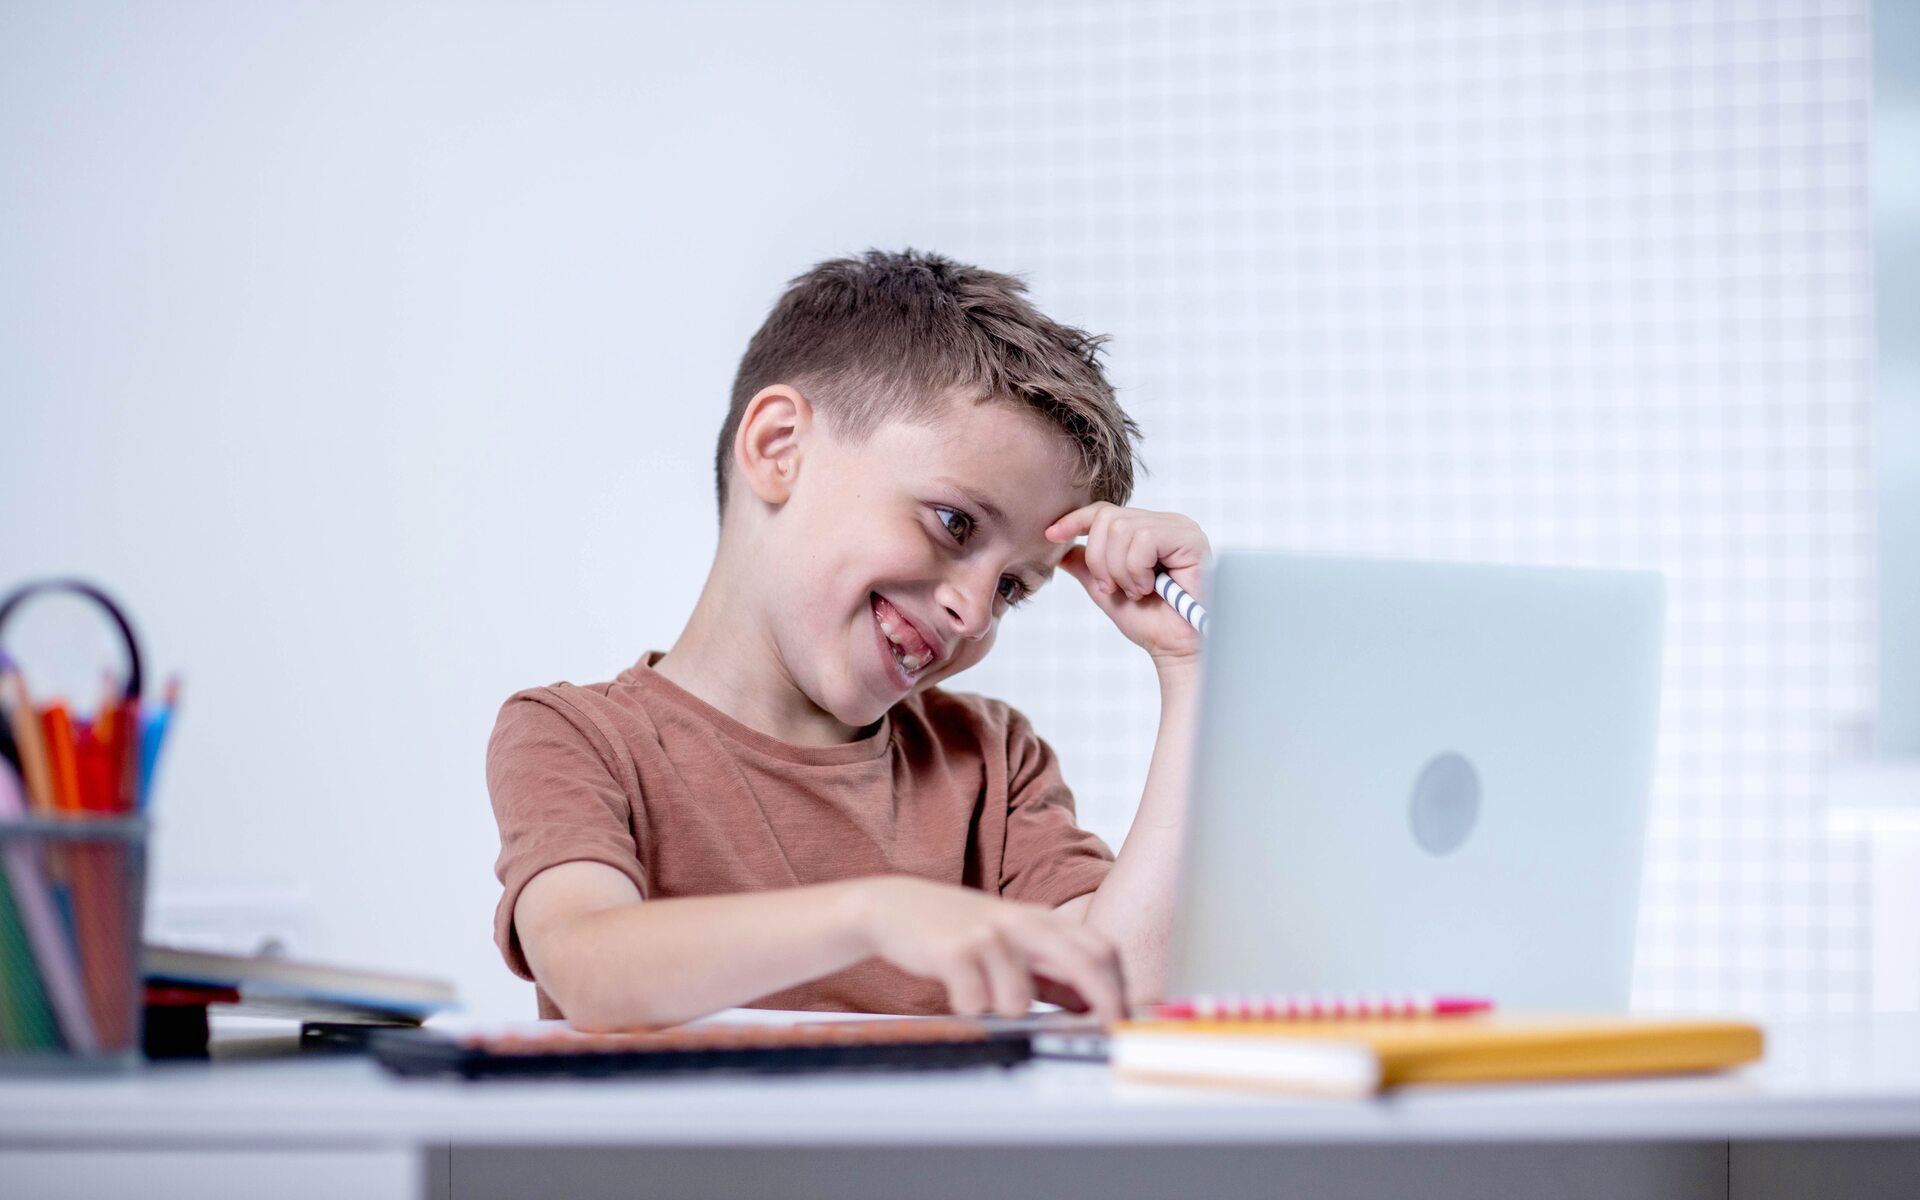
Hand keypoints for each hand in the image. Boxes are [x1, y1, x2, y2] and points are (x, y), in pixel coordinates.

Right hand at [852, 877, 1126, 1020]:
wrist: (895, 907)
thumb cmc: (957, 928)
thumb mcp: (1011, 941)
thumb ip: (1050, 972)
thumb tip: (1091, 1005)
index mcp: (1040, 920)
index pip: (1099, 948)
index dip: (1119, 987)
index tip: (1124, 1019)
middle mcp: (1021, 923)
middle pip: (1084, 960)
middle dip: (1104, 1002)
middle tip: (1107, 1033)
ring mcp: (989, 935)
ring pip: (1021, 999)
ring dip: (1007, 1012)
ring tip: (985, 997)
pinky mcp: (954, 951)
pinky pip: (976, 1003)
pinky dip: (970, 1009)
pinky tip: (957, 990)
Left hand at [1045, 502, 1209, 666]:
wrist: (1175, 649)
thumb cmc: (1151, 623)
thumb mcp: (1107, 591)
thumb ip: (1087, 567)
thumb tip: (1061, 548)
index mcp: (1148, 529)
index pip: (1105, 511)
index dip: (1075, 521)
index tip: (1050, 535)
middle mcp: (1166, 523)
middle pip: (1108, 518)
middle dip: (1101, 560)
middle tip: (1115, 588)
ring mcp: (1180, 528)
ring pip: (1123, 529)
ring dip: (1120, 570)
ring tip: (1137, 591)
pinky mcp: (1191, 539)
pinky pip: (1145, 540)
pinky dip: (1137, 570)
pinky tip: (1150, 588)